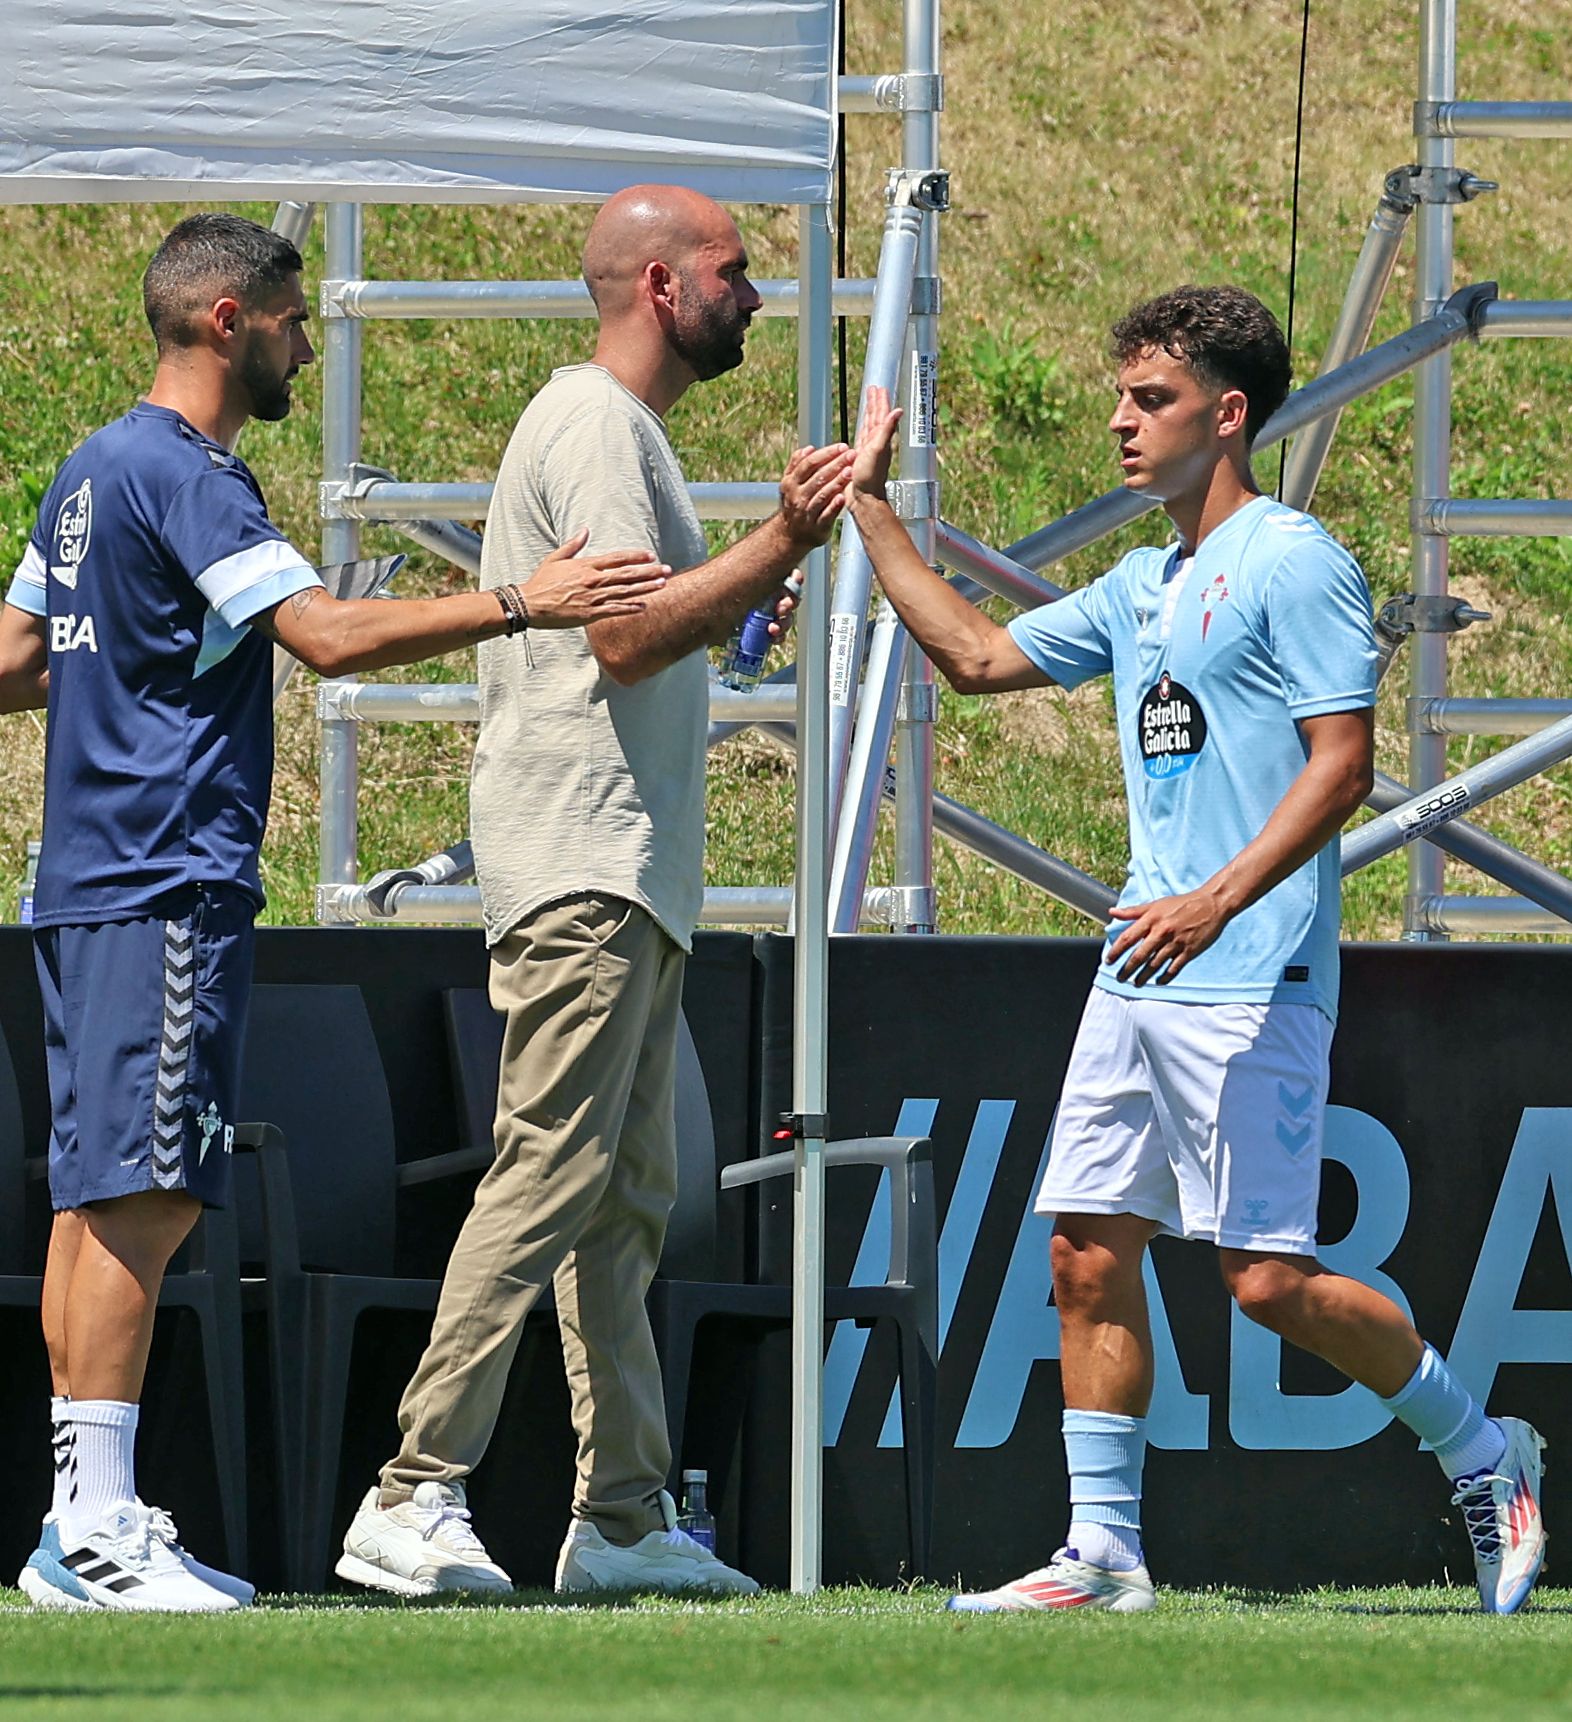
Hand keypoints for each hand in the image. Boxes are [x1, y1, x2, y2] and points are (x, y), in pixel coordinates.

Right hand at [519, 529, 668, 627]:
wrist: (529, 604)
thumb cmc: (541, 581)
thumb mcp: (556, 558)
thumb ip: (574, 545)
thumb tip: (586, 530)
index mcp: (586, 565)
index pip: (617, 558)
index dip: (636, 556)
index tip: (651, 555)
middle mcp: (593, 581)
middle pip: (627, 574)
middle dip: (649, 572)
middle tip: (667, 570)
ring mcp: (593, 598)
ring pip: (625, 592)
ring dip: (645, 588)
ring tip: (662, 585)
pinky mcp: (590, 614)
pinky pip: (614, 610)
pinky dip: (630, 608)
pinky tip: (644, 606)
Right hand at [779, 442, 851, 547]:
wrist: (790, 535)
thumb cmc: (794, 504)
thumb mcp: (789, 484)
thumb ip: (797, 464)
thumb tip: (809, 448)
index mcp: (791, 482)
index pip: (809, 463)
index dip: (826, 454)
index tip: (842, 447)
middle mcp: (797, 496)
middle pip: (818, 477)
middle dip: (836, 464)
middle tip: (852, 455)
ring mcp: (806, 512)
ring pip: (822, 495)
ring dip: (836, 482)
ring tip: (850, 472)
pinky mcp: (817, 527)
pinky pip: (826, 515)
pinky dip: (834, 506)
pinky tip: (843, 497)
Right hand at [849, 385, 901, 501]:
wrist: (863, 497)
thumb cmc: (870, 477)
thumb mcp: (878, 449)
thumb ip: (887, 429)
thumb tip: (899, 410)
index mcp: (879, 438)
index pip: (880, 414)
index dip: (879, 400)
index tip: (878, 388)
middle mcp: (876, 442)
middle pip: (876, 417)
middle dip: (875, 403)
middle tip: (873, 390)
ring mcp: (868, 449)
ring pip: (869, 425)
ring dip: (869, 413)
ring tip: (868, 403)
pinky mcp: (860, 457)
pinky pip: (862, 436)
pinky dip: (862, 428)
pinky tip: (862, 428)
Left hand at [1104, 886, 1231, 985]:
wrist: (1210, 904)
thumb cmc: (1181, 903)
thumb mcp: (1155, 904)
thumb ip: (1132, 911)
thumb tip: (1111, 912)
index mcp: (1151, 920)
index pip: (1128, 938)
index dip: (1116, 951)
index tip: (1109, 961)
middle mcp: (1161, 932)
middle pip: (1139, 955)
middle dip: (1127, 969)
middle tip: (1120, 978)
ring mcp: (1176, 943)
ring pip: (1155, 965)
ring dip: (1143, 976)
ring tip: (1136, 983)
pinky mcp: (1189, 951)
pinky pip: (1174, 968)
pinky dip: (1165, 977)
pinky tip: (1158, 982)